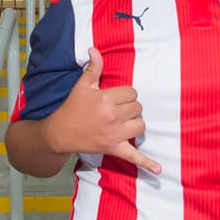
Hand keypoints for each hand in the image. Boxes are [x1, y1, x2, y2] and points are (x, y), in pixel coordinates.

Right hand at [50, 46, 158, 174]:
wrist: (61, 132)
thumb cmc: (72, 107)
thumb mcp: (82, 86)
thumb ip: (93, 68)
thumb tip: (94, 49)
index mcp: (105, 99)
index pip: (131, 92)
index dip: (124, 94)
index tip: (113, 97)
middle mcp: (112, 117)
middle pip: (137, 107)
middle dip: (129, 107)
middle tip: (115, 109)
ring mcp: (114, 134)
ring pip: (140, 125)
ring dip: (134, 123)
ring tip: (122, 122)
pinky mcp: (114, 148)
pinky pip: (133, 157)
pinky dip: (146, 163)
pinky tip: (158, 170)